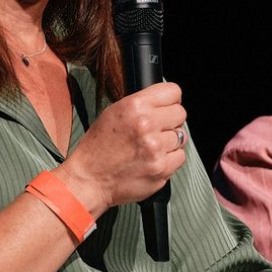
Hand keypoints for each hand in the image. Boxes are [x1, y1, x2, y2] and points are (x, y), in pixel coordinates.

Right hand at [57, 82, 187, 214]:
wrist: (89, 180)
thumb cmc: (97, 148)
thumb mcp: (113, 113)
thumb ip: (141, 105)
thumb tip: (164, 102)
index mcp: (135, 106)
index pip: (173, 92)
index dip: (171, 100)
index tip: (167, 106)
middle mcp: (147, 125)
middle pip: (180, 113)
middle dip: (171, 120)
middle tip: (158, 129)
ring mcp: (156, 148)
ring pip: (182, 136)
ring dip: (170, 141)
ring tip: (152, 147)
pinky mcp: (162, 169)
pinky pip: (180, 157)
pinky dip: (170, 158)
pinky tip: (154, 159)